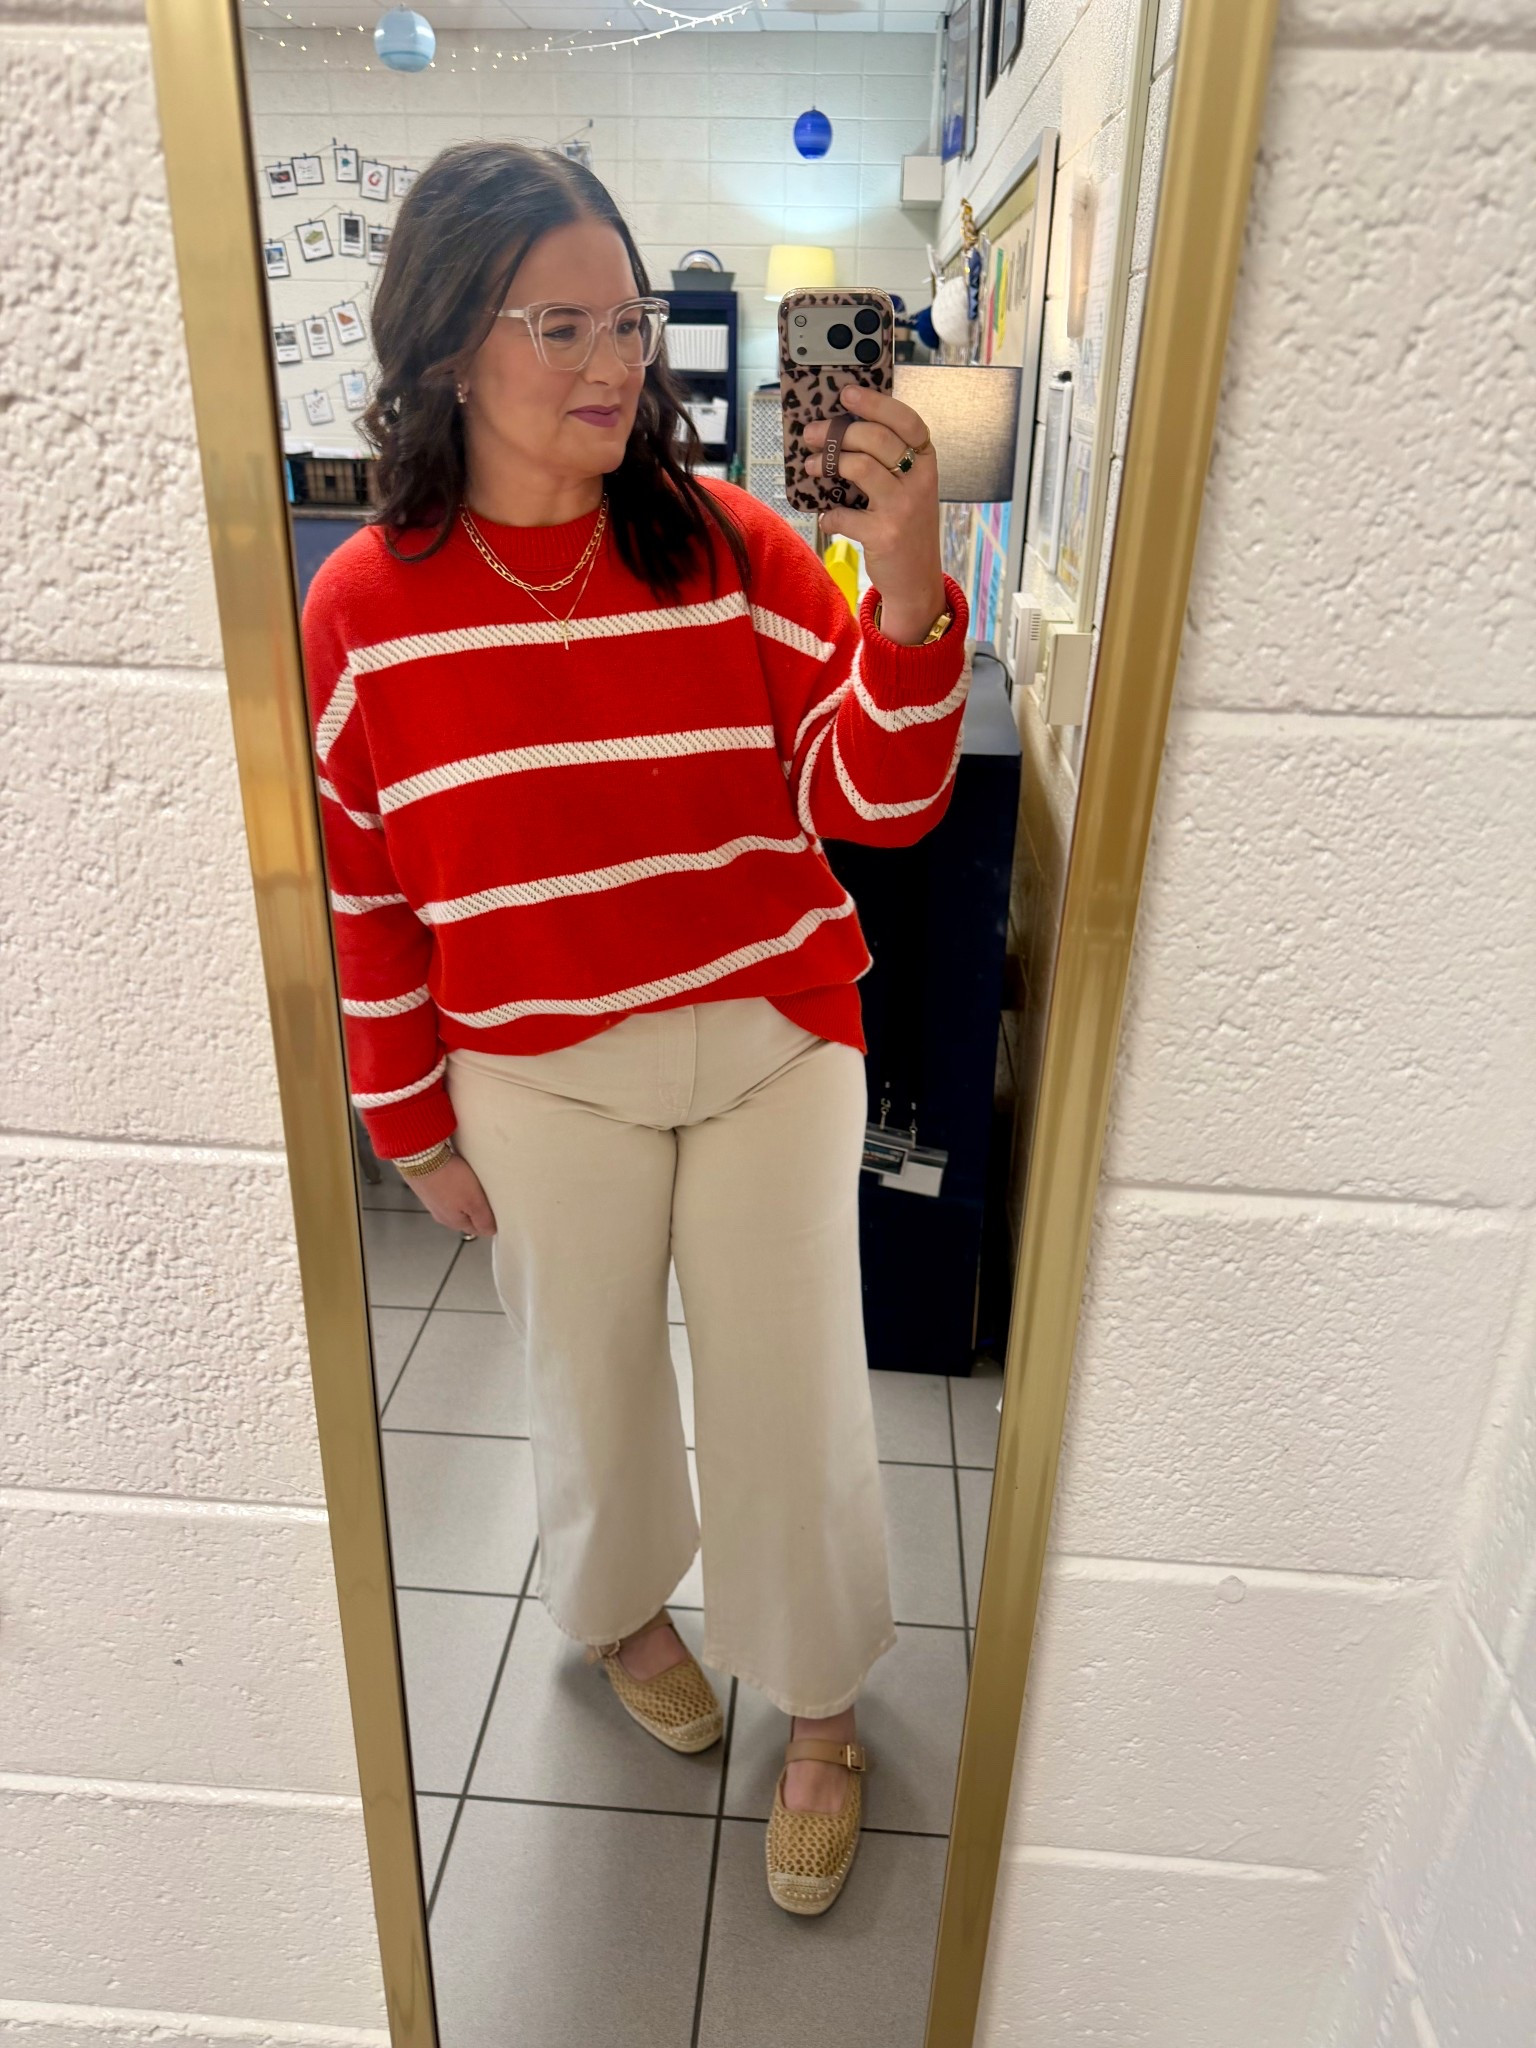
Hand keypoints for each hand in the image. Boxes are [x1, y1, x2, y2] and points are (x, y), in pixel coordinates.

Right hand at [406, 1153, 496, 1236]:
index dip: (490, 1220)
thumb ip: (484, 1220)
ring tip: (474, 1182)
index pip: (477, 1229)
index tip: (498, 1209)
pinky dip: (454, 1183)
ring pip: (456, 1201)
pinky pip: (446, 1188)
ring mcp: (432, 1199)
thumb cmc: (448, 1179)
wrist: (420, 1156)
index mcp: (453, 1222)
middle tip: (488, 1194)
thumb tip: (491, 1232)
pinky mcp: (427, 1184)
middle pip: (466, 1216)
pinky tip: (457, 1173)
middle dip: (478, 1208)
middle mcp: (441, 1214)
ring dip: (465, 1194)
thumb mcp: (474, 1202)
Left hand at [802, 383, 946, 645]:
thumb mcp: (909, 489)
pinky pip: (845, 514)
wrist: (917, 581)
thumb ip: (887, 462)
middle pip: (876, 439)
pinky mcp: (885, 535)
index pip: (906, 421)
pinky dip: (830, 516)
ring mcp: (904, 508)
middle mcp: (920, 482)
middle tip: (813, 433)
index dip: (876, 403)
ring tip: (811, 466)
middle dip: (837, 432)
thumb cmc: (906, 526)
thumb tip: (841, 430)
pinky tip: (828, 518)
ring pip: (859, 467)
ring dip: (826, 463)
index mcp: (927, 463)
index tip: (847, 393)